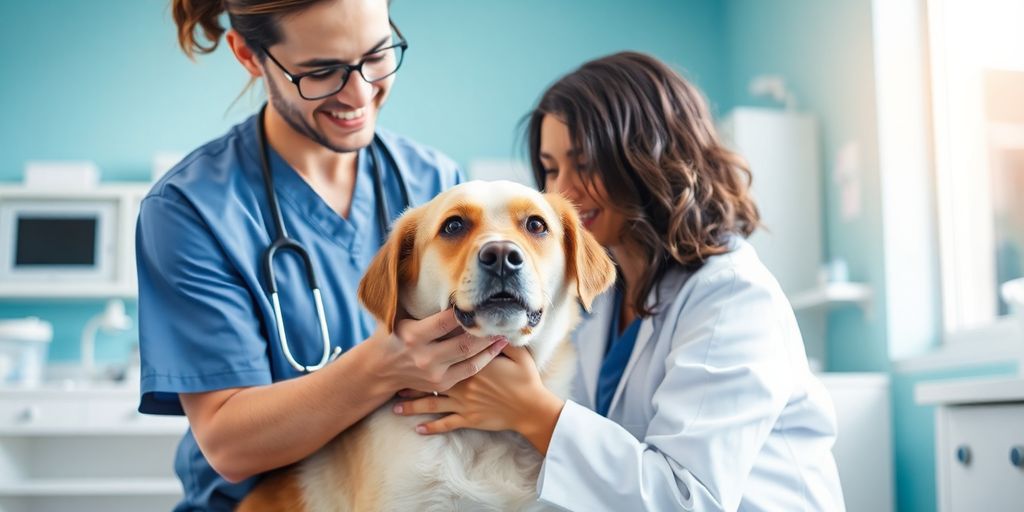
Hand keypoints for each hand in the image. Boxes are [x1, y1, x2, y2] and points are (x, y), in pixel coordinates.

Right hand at [368, 309, 508, 394]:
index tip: (481, 300)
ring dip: (491, 345)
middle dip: (485, 330)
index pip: (445, 322)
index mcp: (412, 335)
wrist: (379, 370)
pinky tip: (498, 348)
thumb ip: (412, 299)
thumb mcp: (395, 316)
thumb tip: (428, 272)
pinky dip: (486, 359)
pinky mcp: (442, 384)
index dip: (464, 312)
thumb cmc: (390, 335)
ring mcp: (434, 373)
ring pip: (470, 358)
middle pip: (463, 343)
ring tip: (506, 331)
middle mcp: (424, 356)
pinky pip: (470, 370)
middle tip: (503, 317)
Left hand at [392, 344, 564, 453]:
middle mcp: (461, 384)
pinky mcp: (468, 419)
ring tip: (395, 406)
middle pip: (430, 379)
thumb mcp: (517, 353)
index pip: (446, 353)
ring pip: (431, 404)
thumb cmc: (526, 380)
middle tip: (392, 376)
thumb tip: (495, 326)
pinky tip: (418, 429)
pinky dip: (431, 427)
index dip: (429, 348)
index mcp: (471, 365)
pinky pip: (446, 424)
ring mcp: (463, 403)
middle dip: (410, 378)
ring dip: (412, 405)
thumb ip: (503, 340)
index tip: (411, 344)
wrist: (531, 409)